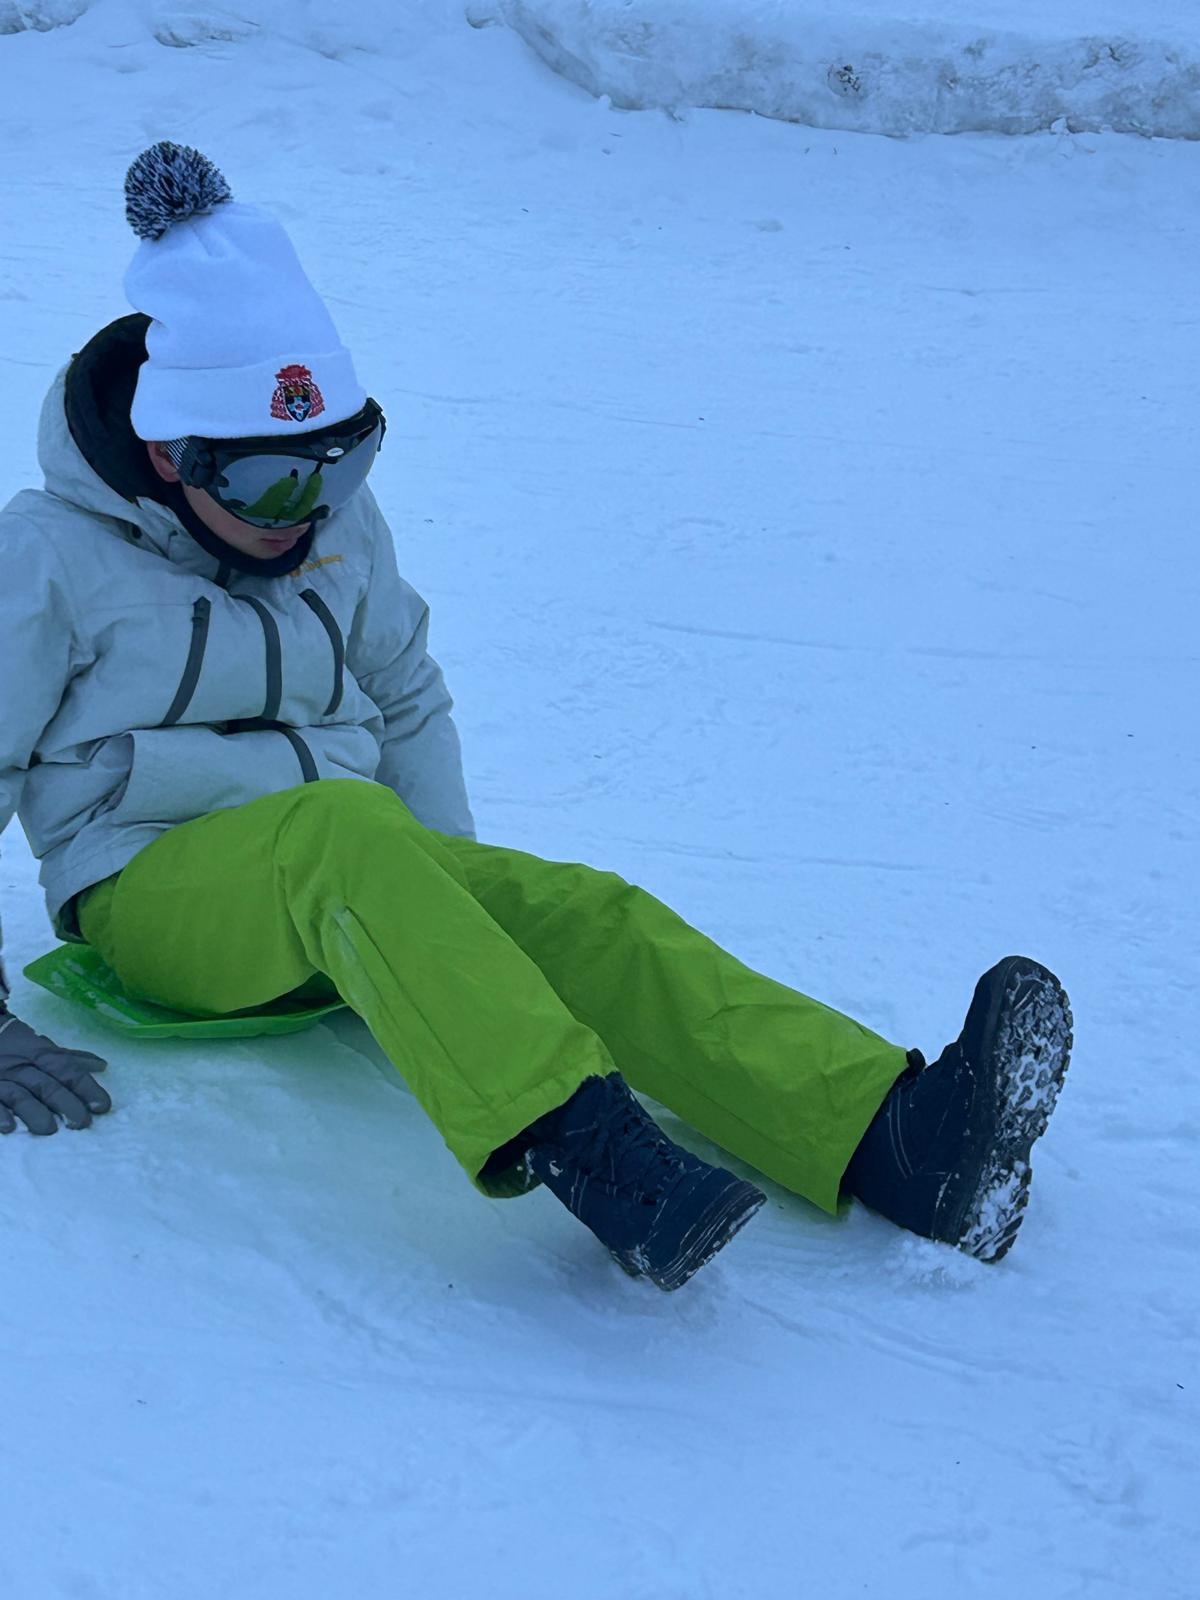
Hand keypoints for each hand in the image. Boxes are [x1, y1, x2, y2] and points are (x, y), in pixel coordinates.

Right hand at [0, 1007, 111, 1133]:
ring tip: (48, 1129)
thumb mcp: (40, 1046)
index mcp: (40, 1054)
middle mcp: (22, 1067)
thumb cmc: (13, 1044)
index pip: (67, 1070)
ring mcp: (0, 1079)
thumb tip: (101, 1065)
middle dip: (65, 1104)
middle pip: (46, 1085)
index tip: (102, 1106)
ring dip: (34, 1112)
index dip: (85, 1088)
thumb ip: (70, 1058)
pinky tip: (9, 1128)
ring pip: (19, 1095)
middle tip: (81, 1123)